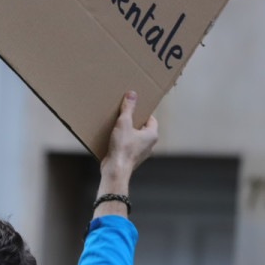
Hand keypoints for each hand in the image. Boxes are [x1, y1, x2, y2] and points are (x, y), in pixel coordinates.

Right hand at [96, 92, 158, 210]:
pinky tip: (112, 140)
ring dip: (127, 134)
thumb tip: (132, 94)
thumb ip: (128, 109)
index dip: (143, 113)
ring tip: (117, 128)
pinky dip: (122, 143)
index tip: (134, 109)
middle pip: (143, 129)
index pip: (151, 120)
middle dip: (133, 123)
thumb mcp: (124, 124)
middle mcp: (149, 145)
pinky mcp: (130, 159)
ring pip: (135, 139)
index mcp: (152, 135)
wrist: (115, 170)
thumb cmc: (122, 148)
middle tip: (124, 117)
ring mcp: (140, 154)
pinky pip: (128, 147)